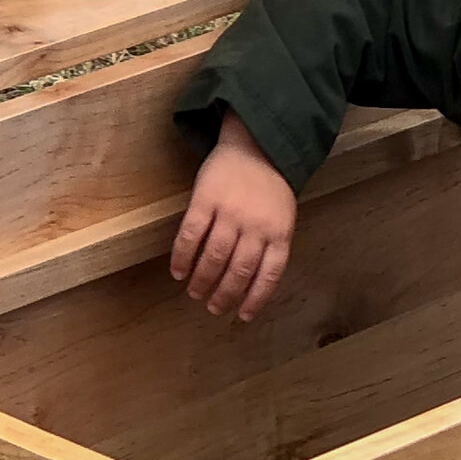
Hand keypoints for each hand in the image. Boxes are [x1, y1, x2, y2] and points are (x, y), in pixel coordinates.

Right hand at [170, 113, 296, 320]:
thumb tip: (252, 284)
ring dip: (202, 281)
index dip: (255, 299)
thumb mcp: (282, 216)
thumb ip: (271, 245)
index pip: (269, 275)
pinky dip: (183, 257)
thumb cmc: (269, 187)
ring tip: (195, 293)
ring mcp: (230, 212)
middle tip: (213, 307)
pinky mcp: (206, 199)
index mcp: (279, 232)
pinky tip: (178, 271)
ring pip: (214, 257)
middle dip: (224, 295)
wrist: (257, 143)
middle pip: (238, 271)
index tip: (242, 316)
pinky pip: (191, 235)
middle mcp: (256, 225)